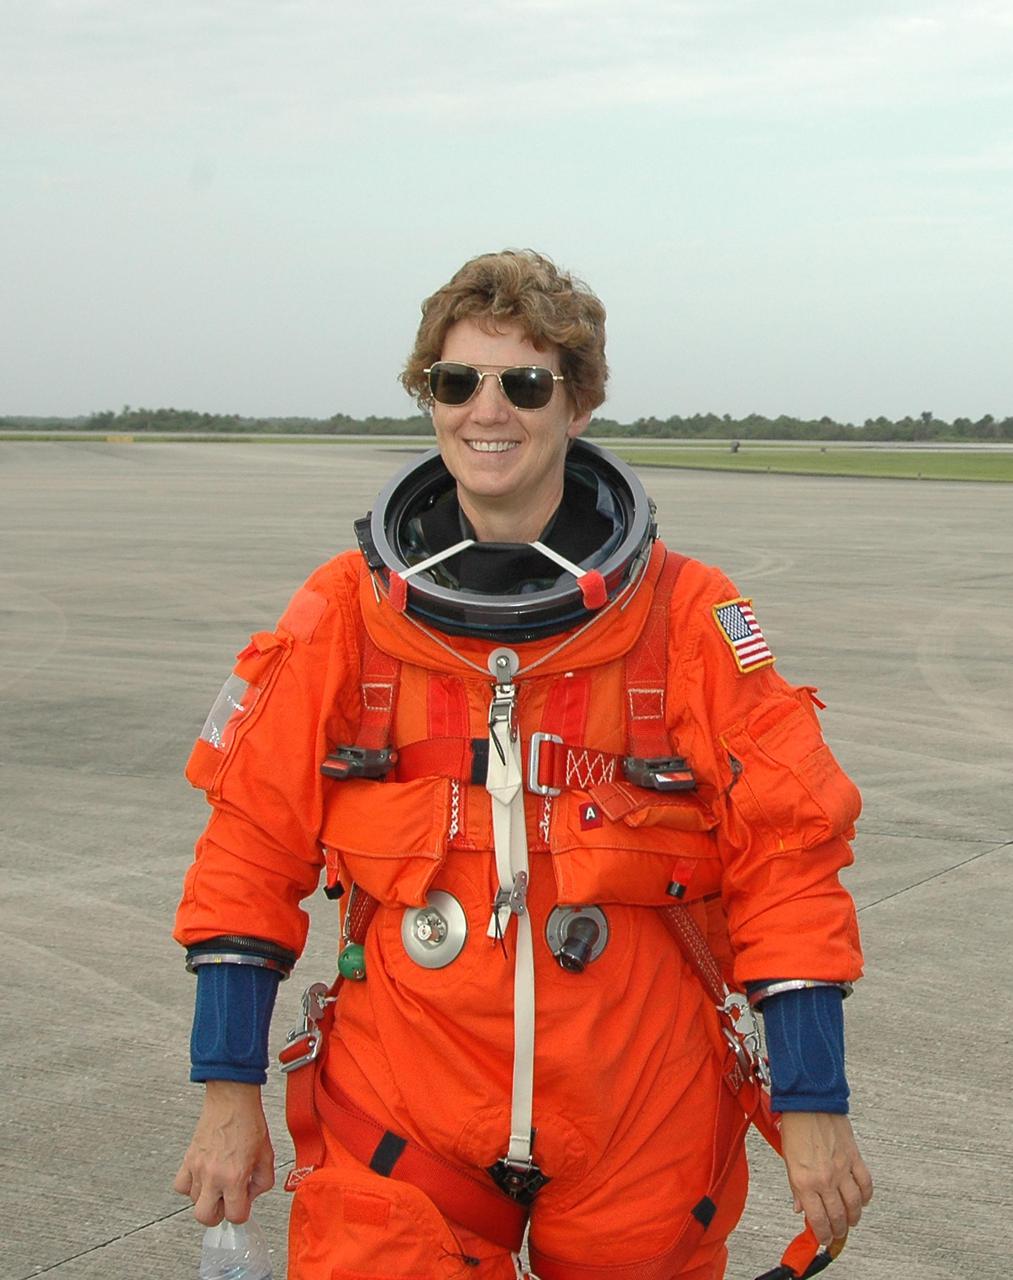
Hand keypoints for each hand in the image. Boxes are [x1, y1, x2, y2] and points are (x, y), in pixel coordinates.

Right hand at [174, 1081, 274, 1224]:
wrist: (232, 1100)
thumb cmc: (249, 1122)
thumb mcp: (267, 1155)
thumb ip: (262, 1182)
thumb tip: (251, 1195)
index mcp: (235, 1176)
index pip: (235, 1216)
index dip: (242, 1213)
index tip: (244, 1204)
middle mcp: (213, 1175)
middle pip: (205, 1217)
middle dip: (218, 1214)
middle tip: (227, 1201)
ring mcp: (197, 1168)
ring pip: (193, 1202)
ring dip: (207, 1197)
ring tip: (218, 1182)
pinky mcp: (188, 1159)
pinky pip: (181, 1186)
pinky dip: (190, 1186)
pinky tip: (203, 1177)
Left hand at [779, 1111, 872, 1246]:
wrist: (809, 1101)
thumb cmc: (795, 1126)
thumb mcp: (788, 1160)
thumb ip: (796, 1188)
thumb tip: (800, 1208)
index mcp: (804, 1180)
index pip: (817, 1219)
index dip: (821, 1234)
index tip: (822, 1238)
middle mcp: (824, 1178)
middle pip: (838, 1216)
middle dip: (838, 1230)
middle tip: (837, 1233)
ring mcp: (842, 1169)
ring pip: (854, 1205)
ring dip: (854, 1217)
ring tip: (850, 1220)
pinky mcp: (854, 1158)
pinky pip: (866, 1184)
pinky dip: (866, 1196)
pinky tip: (863, 1200)